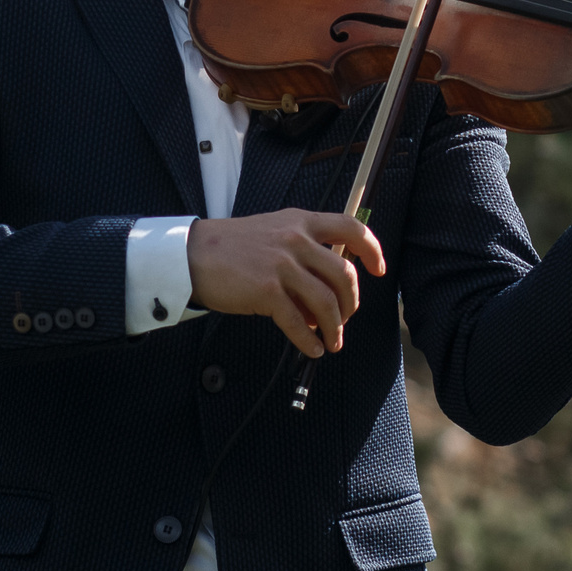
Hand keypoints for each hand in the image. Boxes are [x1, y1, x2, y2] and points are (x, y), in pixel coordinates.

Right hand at [187, 210, 386, 359]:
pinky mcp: (267, 292)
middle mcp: (296, 240)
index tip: (378, 269)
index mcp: (301, 221)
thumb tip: (328, 289)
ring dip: (334, 328)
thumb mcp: (274, 231)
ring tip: (331, 341)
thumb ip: (304, 249)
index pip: (351, 228)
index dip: (372, 250)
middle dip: (351, 303)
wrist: (192, 255)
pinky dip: (309, 340)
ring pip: (326, 303)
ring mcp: (282, 266)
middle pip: (344, 275)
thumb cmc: (232, 247)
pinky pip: (299, 322)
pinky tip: (311, 348)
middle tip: (346, 318)